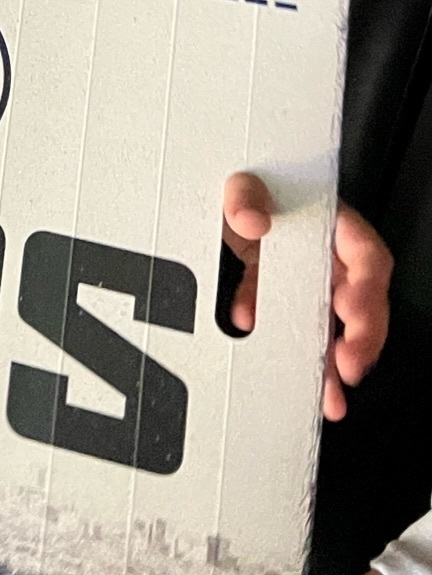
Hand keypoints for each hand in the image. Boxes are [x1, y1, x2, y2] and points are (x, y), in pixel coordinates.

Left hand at [223, 174, 390, 418]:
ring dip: (329, 363)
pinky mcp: (276, 296)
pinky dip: (287, 354)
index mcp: (327, 220)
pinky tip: (279, 372)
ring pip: (327, 326)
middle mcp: (323, 253)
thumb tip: (252, 219)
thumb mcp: (239, 179)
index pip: (365, 253)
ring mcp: (302, 278)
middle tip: (346, 366)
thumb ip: (244, 193)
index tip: (354, 314)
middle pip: (357, 301)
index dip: (368, 288)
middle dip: (360, 339)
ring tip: (326, 395)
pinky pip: (289, 330)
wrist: (205, 197)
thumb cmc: (239, 184)